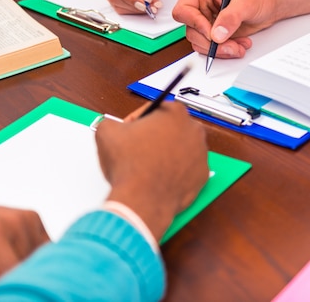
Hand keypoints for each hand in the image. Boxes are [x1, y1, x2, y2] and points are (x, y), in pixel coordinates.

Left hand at [0, 179, 48, 301]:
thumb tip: (2, 300)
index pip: (10, 279)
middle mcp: (16, 221)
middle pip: (24, 272)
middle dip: (3, 281)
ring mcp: (28, 218)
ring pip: (35, 265)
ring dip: (16, 272)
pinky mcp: (34, 219)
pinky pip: (40, 253)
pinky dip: (25, 261)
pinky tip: (3, 255)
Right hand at [94, 101, 208, 241]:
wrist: (141, 201)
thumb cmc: (129, 166)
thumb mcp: (106, 132)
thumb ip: (111, 121)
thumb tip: (112, 125)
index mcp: (175, 113)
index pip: (156, 108)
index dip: (139, 119)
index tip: (131, 129)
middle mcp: (194, 130)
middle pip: (172, 127)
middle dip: (156, 135)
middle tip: (138, 147)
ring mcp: (201, 154)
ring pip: (181, 148)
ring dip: (167, 153)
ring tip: (148, 164)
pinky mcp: (203, 175)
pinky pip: (188, 169)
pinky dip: (176, 171)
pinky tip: (160, 176)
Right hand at [172, 0, 280, 58]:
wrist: (271, 2)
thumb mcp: (247, 1)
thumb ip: (231, 17)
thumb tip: (217, 34)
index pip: (183, 11)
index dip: (196, 24)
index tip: (212, 34)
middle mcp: (199, 6)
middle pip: (191, 31)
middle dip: (211, 43)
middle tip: (230, 45)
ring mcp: (205, 21)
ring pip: (200, 43)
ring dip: (220, 49)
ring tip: (238, 46)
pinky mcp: (213, 34)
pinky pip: (210, 48)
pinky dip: (224, 51)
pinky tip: (238, 45)